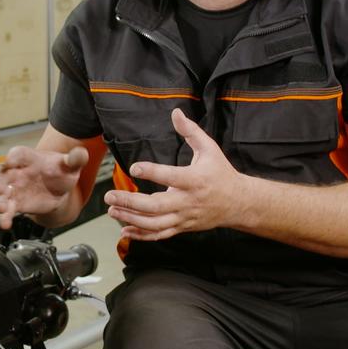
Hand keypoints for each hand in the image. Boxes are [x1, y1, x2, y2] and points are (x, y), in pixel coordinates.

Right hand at [0, 145, 89, 228]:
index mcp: (30, 158)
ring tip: (2, 209)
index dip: (13, 157)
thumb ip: (75, 159)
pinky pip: (6, 210)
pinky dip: (4, 217)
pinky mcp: (16, 203)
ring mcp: (14, 188)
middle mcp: (17, 171)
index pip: (18, 154)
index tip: (10, 161)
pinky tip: (6, 223)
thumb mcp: (70, 165)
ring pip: (0, 193)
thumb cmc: (60, 172)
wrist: (59, 190)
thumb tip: (82, 153)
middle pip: (2, 173)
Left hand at [104, 108, 246, 240]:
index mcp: (194, 180)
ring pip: (155, 224)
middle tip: (109, 196)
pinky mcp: (182, 227)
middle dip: (130, 203)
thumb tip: (176, 112)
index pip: (170, 177)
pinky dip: (142, 235)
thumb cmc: (221, 173)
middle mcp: (188, 201)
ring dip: (131, 219)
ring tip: (112, 211)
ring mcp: (184, 217)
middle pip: (156, 206)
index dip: (151, 172)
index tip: (134, 168)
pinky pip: (160, 234)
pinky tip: (125, 230)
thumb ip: (190, 131)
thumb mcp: (210, 148)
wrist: (238, 203)